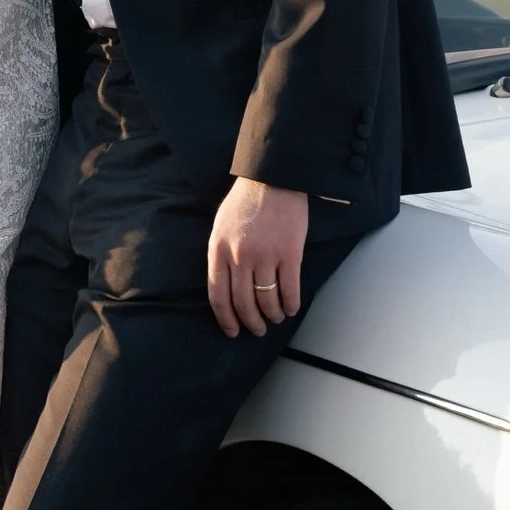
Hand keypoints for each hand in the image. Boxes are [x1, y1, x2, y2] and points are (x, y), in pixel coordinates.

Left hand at [207, 178, 309, 338]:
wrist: (272, 178)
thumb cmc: (245, 200)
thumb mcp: (221, 225)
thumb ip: (220, 254)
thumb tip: (224, 286)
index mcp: (219, 249)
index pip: (218, 295)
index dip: (225, 318)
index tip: (232, 331)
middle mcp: (240, 256)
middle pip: (243, 303)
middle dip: (250, 322)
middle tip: (257, 330)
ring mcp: (265, 255)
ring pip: (267, 300)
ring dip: (272, 315)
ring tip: (275, 318)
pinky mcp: (289, 253)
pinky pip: (289, 290)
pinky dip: (290, 305)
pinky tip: (291, 309)